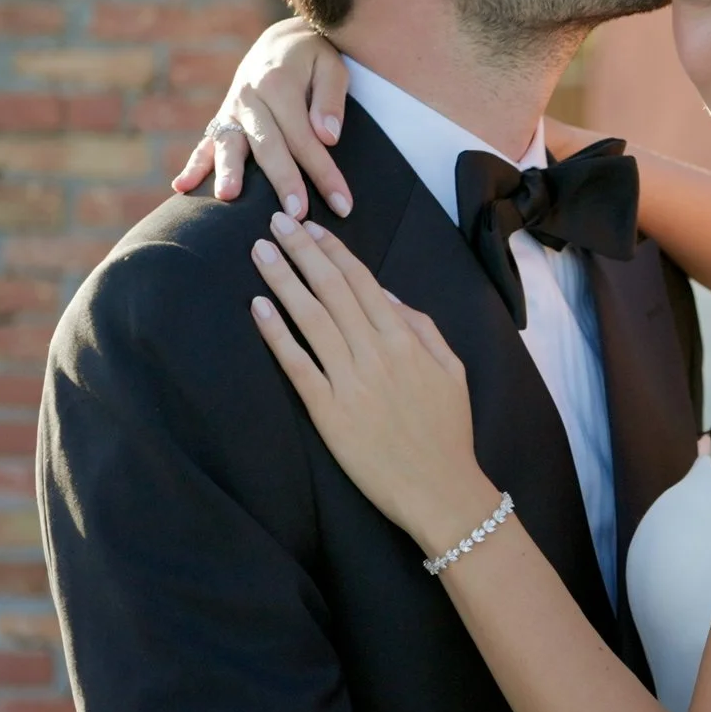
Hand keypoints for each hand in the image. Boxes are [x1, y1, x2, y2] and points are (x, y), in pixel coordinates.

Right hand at [171, 15, 353, 215]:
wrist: (279, 41)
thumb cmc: (313, 59)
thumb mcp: (332, 67)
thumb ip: (330, 99)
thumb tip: (328, 137)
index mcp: (279, 82)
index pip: (304, 136)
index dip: (324, 173)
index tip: (342, 204)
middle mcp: (249, 96)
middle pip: (268, 145)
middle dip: (283, 181)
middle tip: (296, 215)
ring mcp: (231, 109)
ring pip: (229, 144)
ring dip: (228, 171)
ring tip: (229, 197)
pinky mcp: (221, 119)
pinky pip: (205, 144)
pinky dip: (193, 166)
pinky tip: (182, 188)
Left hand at [248, 214, 496, 548]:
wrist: (440, 490)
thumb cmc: (447, 431)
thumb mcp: (451, 369)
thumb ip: (421, 327)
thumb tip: (385, 294)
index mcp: (406, 340)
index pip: (362, 282)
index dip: (332, 251)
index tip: (309, 227)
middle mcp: (375, 354)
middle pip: (331, 290)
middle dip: (301, 252)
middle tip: (275, 222)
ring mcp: (350, 383)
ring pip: (310, 318)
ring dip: (283, 280)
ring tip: (260, 252)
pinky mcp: (328, 413)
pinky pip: (297, 365)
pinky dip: (276, 334)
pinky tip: (259, 307)